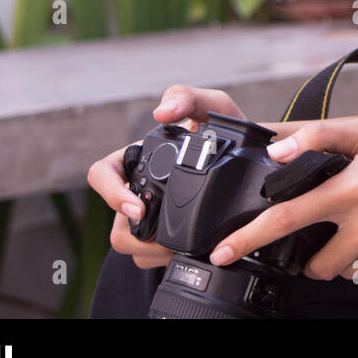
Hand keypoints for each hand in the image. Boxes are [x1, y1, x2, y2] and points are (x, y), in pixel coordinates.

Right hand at [87, 84, 250, 269]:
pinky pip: (150, 259)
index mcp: (139, 159)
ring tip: (183, 245)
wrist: (256, 162)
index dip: (110, 194)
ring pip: (132, 247)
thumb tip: (161, 111)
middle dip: (138, 236)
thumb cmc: (225, 132)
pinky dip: (166, 259)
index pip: (101, 174)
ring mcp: (149, 217)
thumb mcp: (211, 106)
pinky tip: (189, 251)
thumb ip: (187, 98)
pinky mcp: (162, 241)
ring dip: (154, 252)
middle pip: (116, 222)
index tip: (138, 208)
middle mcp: (138, 189)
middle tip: (169, 239)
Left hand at [207, 119, 357, 280]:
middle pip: (313, 263)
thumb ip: (320, 138)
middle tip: (313, 241)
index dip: (248, 238)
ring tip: (356, 229)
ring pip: (343, 271)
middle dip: (305, 258)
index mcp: (351, 188)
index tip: (222, 252)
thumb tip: (277, 149)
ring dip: (339, 259)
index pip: (286, 219)